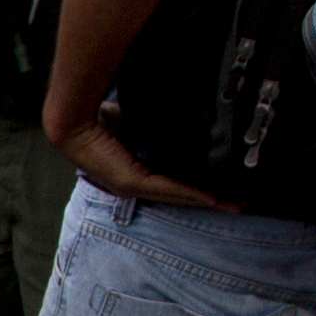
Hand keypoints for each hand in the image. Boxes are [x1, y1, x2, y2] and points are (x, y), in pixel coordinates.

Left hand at [57, 118, 230, 213]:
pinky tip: (211, 198)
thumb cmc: (101, 120)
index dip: (202, 189)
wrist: (75, 122)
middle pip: (182, 196)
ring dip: (208, 201)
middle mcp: (136, 186)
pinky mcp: (130, 182)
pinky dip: (191, 193)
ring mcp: (133, 187)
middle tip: (239, 205)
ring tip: (233, 205)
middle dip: (213, 201)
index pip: (176, 185)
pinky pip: (168, 189)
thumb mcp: (138, 122)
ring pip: (179, 196)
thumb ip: (156, 123)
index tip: (226, 191)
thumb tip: (179, 110)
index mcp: (139, 173)